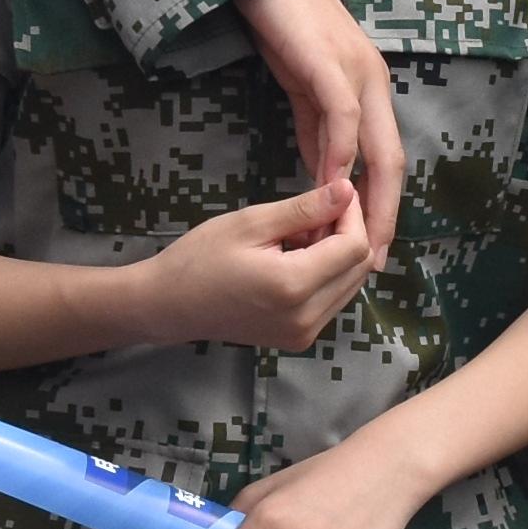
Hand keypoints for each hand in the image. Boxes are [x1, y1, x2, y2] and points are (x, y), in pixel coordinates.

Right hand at [118, 176, 375, 353]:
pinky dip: (328, 274)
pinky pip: (333, 300)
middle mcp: (306, 318)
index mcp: (293, 287)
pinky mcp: (299, 339)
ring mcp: (304, 334)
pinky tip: (299, 257)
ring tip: (303, 234)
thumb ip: (305, 209)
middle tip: (317, 210)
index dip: (352, 214)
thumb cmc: (200, 258)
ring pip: (350, 284)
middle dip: (348, 232)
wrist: (168, 305)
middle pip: (359, 268)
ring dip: (339, 254)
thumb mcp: (251, 223)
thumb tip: (348, 189)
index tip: (335, 192)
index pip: (354, 247)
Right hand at [239, 0, 406, 254]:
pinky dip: (339, 152)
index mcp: (373, 94)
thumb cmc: (286, 32)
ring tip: (352, 238)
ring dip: (366, 196)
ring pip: (374, 144)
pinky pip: (341, 114)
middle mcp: (375, 85)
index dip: (384, 210)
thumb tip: (328, 177)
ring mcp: (356, 72)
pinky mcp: (328, 62)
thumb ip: (320, 133)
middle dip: (384, 216)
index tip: (373, 252)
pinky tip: (330, 183)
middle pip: (393, 162)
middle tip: (372, 262)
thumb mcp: (307, 92)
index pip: (388, 164)